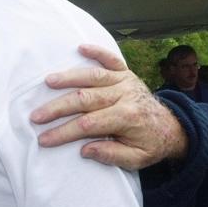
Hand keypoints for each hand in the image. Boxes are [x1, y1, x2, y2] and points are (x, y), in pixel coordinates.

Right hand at [30, 44, 187, 168]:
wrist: (172, 127)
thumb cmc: (150, 144)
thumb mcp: (136, 159)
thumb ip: (112, 155)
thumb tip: (84, 149)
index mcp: (127, 118)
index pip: (88, 125)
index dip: (64, 132)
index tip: (44, 139)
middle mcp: (125, 95)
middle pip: (85, 99)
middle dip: (57, 108)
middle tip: (35, 116)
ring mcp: (126, 81)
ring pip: (93, 77)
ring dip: (69, 78)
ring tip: (47, 82)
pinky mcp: (127, 73)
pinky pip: (112, 59)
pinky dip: (97, 51)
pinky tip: (81, 47)